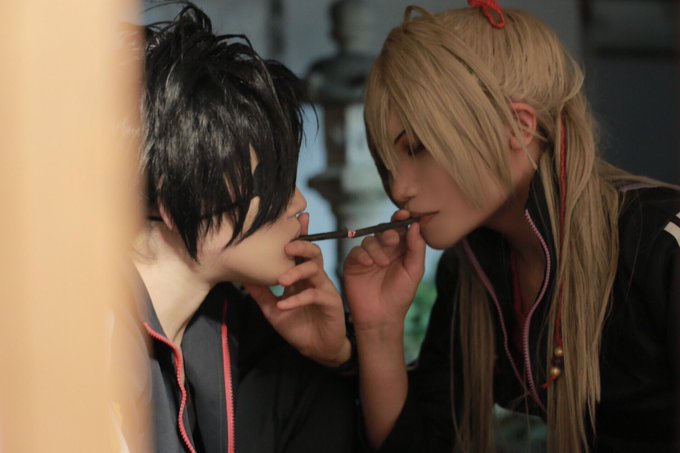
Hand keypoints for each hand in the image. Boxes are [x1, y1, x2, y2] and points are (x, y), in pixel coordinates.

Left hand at [243, 213, 349, 367]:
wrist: (317, 349)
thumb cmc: (298, 326)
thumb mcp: (273, 310)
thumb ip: (261, 294)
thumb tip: (242, 278)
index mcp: (301, 277)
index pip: (300, 252)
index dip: (298, 236)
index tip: (292, 222)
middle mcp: (314, 279)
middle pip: (313, 253)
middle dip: (301, 246)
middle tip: (286, 247)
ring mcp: (324, 289)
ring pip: (315, 270)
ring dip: (297, 271)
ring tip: (281, 279)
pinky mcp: (330, 303)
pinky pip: (315, 295)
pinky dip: (297, 299)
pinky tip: (284, 305)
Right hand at [343, 210, 425, 331]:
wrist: (381, 317)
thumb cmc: (400, 296)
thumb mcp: (414, 271)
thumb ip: (416, 248)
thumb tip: (416, 226)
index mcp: (400, 250)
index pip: (400, 229)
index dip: (402, 219)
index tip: (404, 214)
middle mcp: (384, 250)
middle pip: (383, 231)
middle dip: (388, 232)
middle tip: (393, 240)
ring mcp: (368, 256)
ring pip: (369, 240)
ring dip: (376, 248)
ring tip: (382, 264)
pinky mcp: (353, 263)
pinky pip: (356, 251)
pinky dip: (362, 254)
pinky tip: (369, 264)